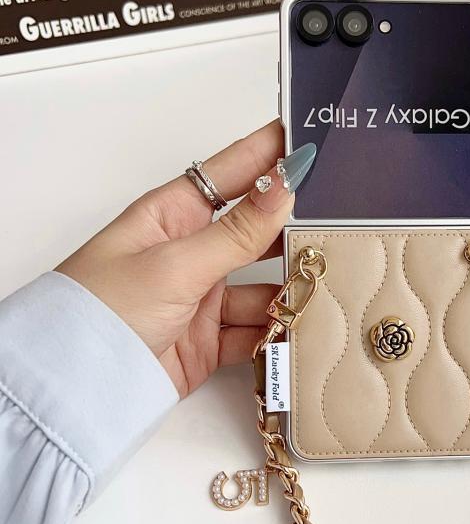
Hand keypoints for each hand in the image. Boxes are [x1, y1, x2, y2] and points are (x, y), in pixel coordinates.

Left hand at [57, 120, 310, 397]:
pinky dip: (276, 331)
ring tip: (326, 281)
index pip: (230, 172)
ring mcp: (202, 298)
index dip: (268, 153)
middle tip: (338, 218)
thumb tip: (285, 187)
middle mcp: (190, 252)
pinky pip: (255, 330)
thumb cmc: (104, 310)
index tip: (308, 137)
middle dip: (292, 229)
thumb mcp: (175, 264)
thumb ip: (236, 232)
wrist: (79, 386)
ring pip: (262, 286)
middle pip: (254, 232)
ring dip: (290, 288)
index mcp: (172, 216)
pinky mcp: (210, 340)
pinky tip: (302, 326)